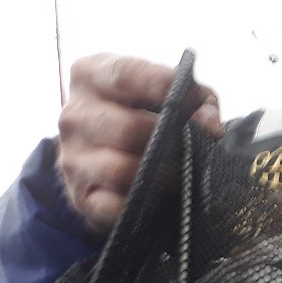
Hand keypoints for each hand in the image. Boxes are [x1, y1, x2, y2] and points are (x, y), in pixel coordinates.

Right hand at [56, 54, 222, 232]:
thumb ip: (196, 98)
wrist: (109, 154)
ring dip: (161, 176)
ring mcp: (72, 158)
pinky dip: (142, 206)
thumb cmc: (144, 112)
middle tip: (197, 149)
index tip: (194, 101)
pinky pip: (114, 207)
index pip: (125, 75)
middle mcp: (74, 115)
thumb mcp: (168, 92)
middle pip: (127, 129)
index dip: (163, 86)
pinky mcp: (80, 197)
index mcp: (90, 75)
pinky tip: (159, 198)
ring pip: (121, 171)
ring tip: (183, 174)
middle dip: (169, 141)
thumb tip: (209, 123)